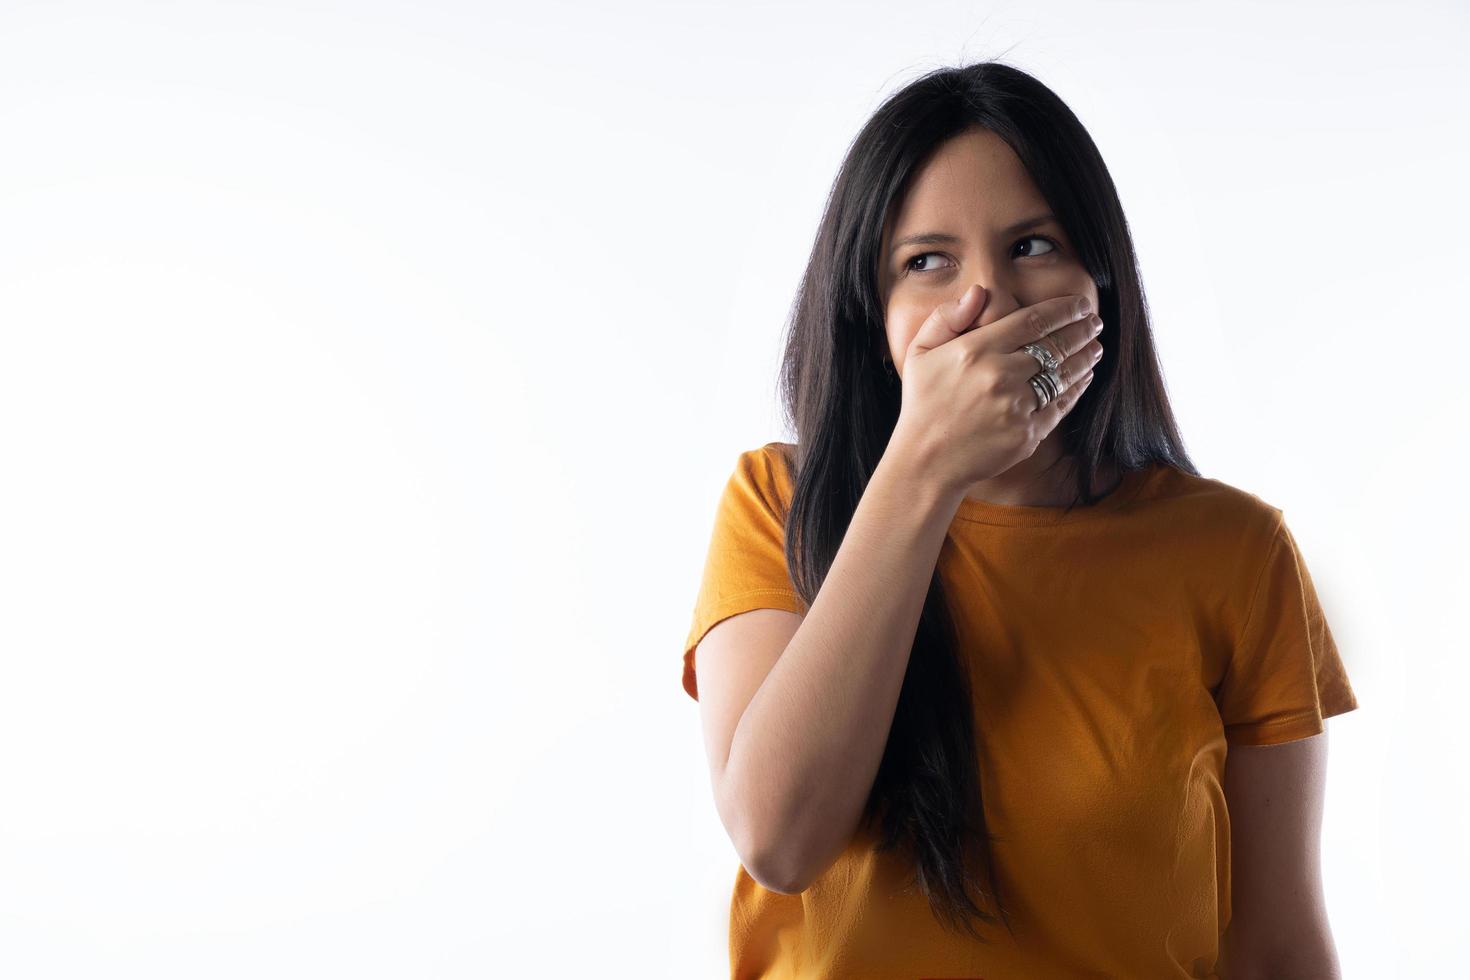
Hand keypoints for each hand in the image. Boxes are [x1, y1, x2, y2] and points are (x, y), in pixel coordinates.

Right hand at [888, 284, 1103, 496]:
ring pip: (1064, 373)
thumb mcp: (920, 353)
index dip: (1064, 309)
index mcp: (976, 350)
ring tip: (1095, 347)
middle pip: (1055, 344)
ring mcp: (1016, 406)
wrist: (926, 461)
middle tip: (1094, 322)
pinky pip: (1061, 405)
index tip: (1080, 304)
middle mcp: (999, 375)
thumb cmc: (923, 404)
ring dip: (1085, 356)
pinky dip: (1077, 388)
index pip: (1033, 321)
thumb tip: (979, 293)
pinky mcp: (1027, 433)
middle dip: (1082, 329)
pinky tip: (1083, 377)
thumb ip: (947, 317)